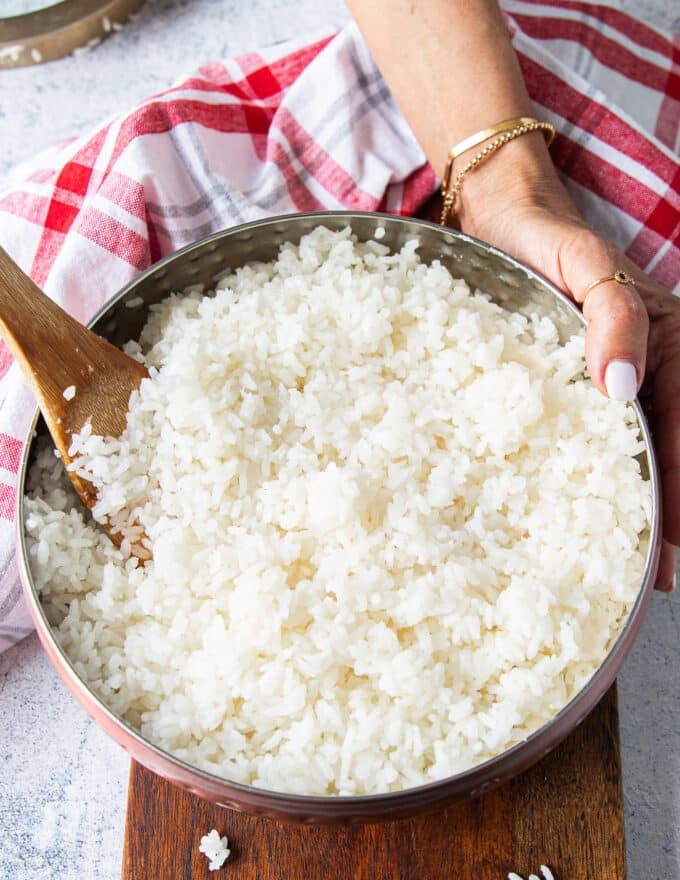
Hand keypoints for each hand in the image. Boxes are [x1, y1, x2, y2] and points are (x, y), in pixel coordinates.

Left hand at [456, 137, 678, 590]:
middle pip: (674, 452)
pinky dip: (608, 477)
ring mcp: (626, 376)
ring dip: (647, 506)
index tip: (669, 557)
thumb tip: (622, 388)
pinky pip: (608, 437)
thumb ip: (611, 317)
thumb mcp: (584, 267)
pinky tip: (589, 512)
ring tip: (632, 561)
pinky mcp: (588, 382)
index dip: (678, 500)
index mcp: (669, 343)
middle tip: (658, 577)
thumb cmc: (543, 239)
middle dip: (671, 517)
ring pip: (648, 451)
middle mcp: (657, 366)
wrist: (505, 219)